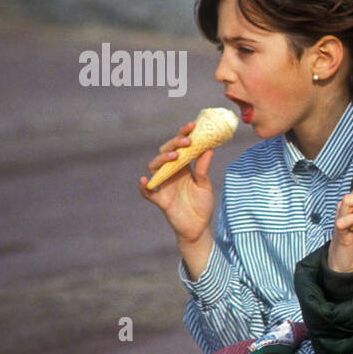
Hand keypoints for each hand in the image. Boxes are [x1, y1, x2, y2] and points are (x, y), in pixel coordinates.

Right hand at [138, 121, 215, 244]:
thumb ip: (203, 169)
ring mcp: (163, 185)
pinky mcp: (159, 199)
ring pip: (154, 168)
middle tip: (187, 141)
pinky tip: (146, 180)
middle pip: (165, 153)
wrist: (198, 227)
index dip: (183, 135)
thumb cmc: (201, 204)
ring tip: (175, 156)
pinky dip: (144, 186)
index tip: (192, 126)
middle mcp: (171, 173)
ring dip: (162, 160)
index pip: (180, 147)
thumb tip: (208, 149)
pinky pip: (148, 192)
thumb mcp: (205, 185)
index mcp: (182, 167)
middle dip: (174, 144)